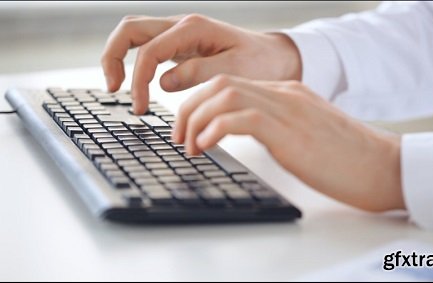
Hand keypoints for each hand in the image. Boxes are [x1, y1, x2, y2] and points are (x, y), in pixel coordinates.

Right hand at [101, 14, 300, 113]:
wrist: (276, 58)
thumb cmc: (261, 63)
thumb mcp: (234, 69)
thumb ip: (198, 73)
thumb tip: (163, 82)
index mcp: (193, 29)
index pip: (149, 51)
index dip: (138, 80)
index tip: (140, 107)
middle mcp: (182, 26)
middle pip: (130, 29)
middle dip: (113, 57)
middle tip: (113, 89)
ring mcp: (180, 35)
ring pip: (135, 34)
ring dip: (120, 57)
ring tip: (118, 87)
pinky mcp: (181, 46)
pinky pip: (148, 47)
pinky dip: (135, 62)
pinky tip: (138, 83)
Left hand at [173, 74, 404, 211]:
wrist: (383, 167)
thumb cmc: (346, 159)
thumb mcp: (305, 135)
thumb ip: (277, 127)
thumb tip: (243, 135)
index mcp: (287, 93)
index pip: (231, 84)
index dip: (201, 103)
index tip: (189, 128)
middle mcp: (285, 94)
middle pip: (221, 84)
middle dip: (189, 108)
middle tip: (179, 137)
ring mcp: (289, 109)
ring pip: (225, 95)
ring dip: (197, 119)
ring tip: (189, 145)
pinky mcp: (291, 131)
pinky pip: (242, 118)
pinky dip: (215, 129)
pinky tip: (207, 145)